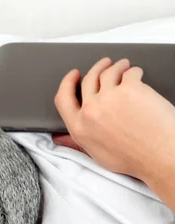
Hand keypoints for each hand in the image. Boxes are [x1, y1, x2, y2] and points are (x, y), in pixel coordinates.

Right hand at [53, 57, 174, 181]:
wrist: (160, 156)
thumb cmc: (135, 158)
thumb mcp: (97, 154)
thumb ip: (78, 141)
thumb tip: (62, 137)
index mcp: (80, 127)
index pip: (63, 98)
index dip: (68, 83)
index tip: (73, 75)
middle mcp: (91, 111)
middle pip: (88, 79)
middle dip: (96, 68)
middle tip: (104, 64)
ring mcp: (110, 97)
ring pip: (108, 72)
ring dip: (117, 66)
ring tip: (125, 66)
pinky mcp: (130, 88)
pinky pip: (130, 72)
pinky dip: (134, 71)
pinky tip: (138, 75)